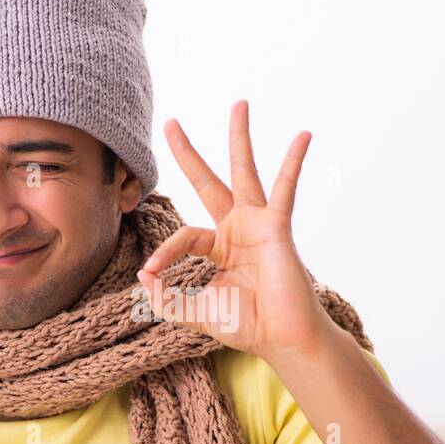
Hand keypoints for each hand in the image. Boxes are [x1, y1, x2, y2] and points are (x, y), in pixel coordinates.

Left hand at [137, 99, 337, 363]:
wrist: (281, 340)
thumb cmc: (246, 326)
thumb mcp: (193, 312)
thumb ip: (165, 298)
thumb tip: (142, 277)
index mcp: (218, 247)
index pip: (182, 236)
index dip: (163, 253)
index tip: (151, 274)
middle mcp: (237, 229)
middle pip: (208, 181)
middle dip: (188, 153)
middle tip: (170, 122)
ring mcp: (257, 224)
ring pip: (244, 172)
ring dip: (240, 137)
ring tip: (239, 104)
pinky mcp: (277, 228)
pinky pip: (284, 189)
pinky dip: (293, 163)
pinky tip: (302, 136)